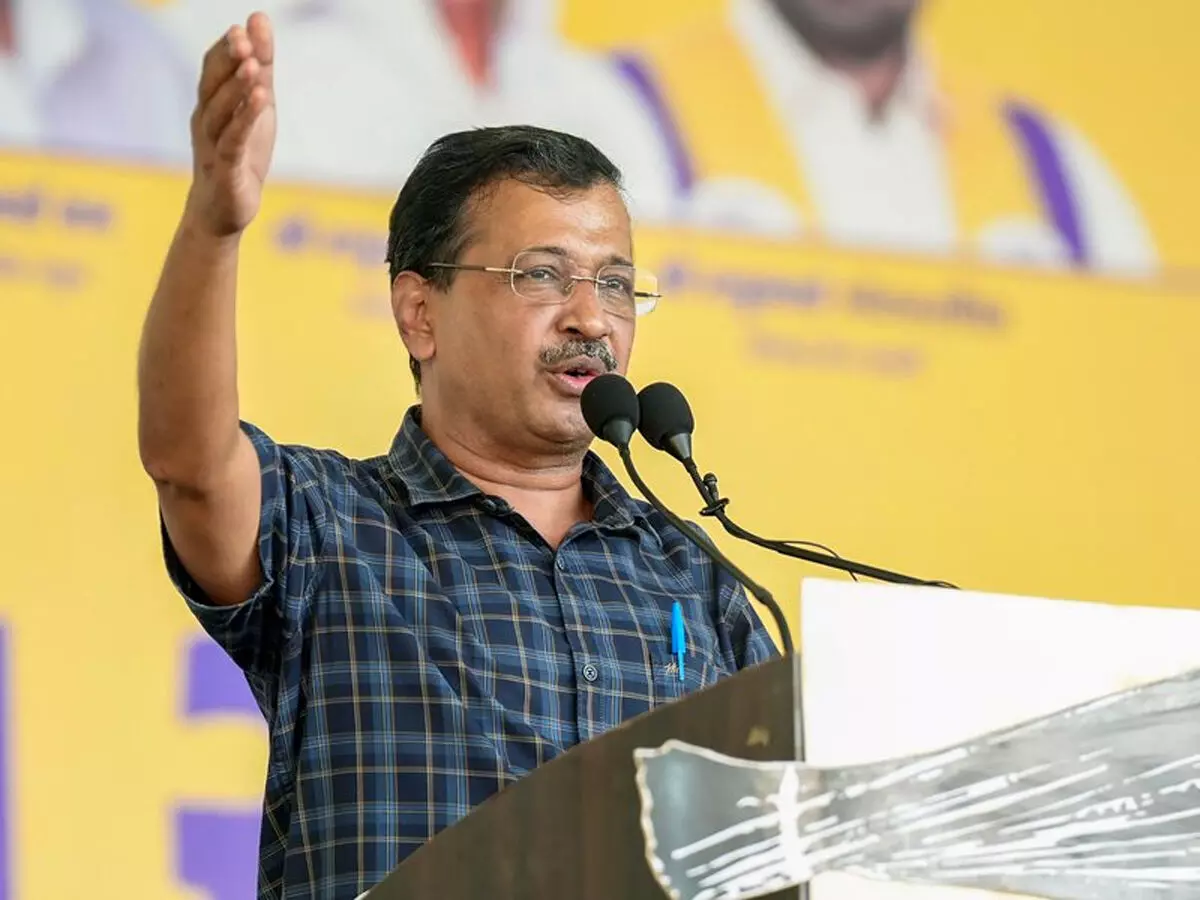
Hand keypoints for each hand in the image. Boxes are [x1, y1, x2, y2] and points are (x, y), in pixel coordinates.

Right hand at [186, 13, 275, 237]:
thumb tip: (258, 17)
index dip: (225, 48)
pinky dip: (245, 119)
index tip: (242, 28)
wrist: (223, 210)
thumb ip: (261, 66)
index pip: (212, 68)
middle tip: (242, 38)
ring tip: (254, 66)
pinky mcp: (225, 169)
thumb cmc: (240, 154)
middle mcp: (205, 120)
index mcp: (210, 103)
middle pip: (211, 85)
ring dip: (236, 88)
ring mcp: (212, 145)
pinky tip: (261, 101)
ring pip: (220, 112)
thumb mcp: (258, 106)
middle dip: (227, 61)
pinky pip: (232, 140)